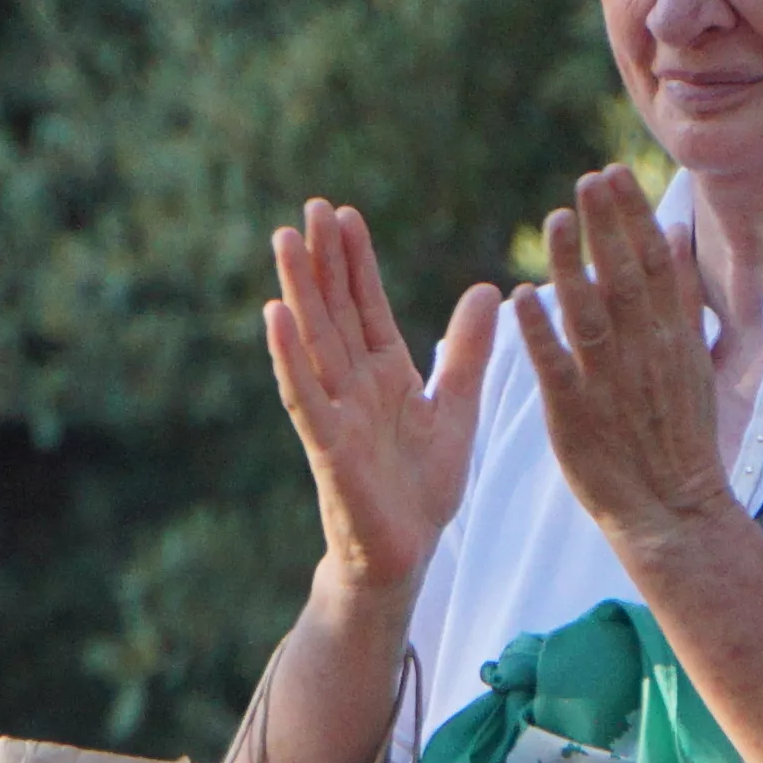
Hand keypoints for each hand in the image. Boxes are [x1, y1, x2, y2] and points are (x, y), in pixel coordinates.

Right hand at [258, 200, 493, 596]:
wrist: (405, 556)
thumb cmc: (422, 488)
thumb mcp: (457, 407)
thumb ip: (468, 351)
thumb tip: (488, 289)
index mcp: (384, 374)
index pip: (366, 305)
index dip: (355, 262)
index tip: (345, 214)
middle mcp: (353, 385)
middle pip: (333, 311)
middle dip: (323, 260)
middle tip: (310, 207)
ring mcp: (336, 412)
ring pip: (313, 340)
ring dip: (298, 290)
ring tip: (285, 240)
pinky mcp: (326, 445)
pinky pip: (304, 393)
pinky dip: (288, 354)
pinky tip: (274, 314)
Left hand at [506, 168, 737, 554]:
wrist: (673, 509)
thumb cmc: (679, 434)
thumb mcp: (694, 359)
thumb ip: (680, 298)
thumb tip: (676, 235)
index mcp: (672, 339)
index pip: (653, 265)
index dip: (632, 218)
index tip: (613, 176)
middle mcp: (644, 354)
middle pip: (624, 279)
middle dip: (606, 227)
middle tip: (587, 180)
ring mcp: (610, 383)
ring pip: (590, 314)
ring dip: (571, 266)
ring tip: (555, 220)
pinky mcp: (575, 415)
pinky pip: (556, 366)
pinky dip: (540, 331)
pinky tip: (521, 296)